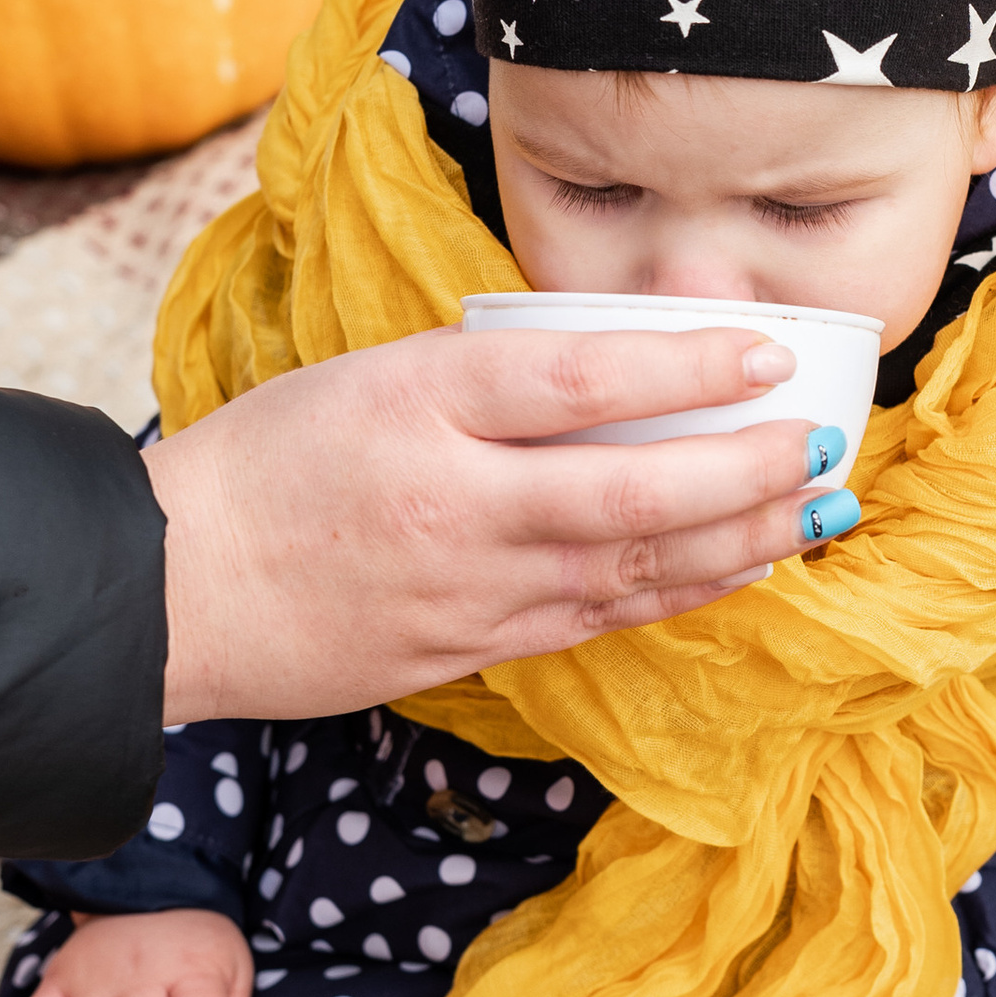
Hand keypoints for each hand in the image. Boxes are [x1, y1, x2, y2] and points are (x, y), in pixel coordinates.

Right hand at [148, 324, 838, 721]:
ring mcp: (466, 586)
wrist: (172, 586)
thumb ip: (491, 375)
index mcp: (421, 402)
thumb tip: (626, 367)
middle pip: (632, 491)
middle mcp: (454, 499)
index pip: (583, 378)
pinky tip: (738, 567)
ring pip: (633, 568)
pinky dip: (681, 592)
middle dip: (748, 471)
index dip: (690, 365)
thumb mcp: (373, 374)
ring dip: (739, 540)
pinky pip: (600, 619)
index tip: (766, 350)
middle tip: (823, 446)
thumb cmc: (272, 460)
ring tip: (813, 508)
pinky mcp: (469, 647)